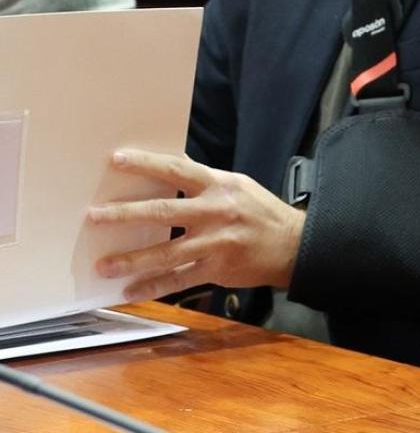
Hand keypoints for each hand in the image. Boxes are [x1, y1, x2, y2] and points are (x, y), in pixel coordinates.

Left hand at [87, 150, 303, 300]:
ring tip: (104, 265)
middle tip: (94, 216)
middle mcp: (216, 212)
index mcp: (219, 187)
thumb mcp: (237, 187)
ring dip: (132, 260)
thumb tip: (168, 171)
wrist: (294, 245)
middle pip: (163, 212)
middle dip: (125, 215)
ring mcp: (216, 243)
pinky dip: (153, 287)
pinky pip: (179, 280)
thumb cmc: (262, 213)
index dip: (146, 164)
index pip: (177, 170)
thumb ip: (204, 183)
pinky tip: (131, 291)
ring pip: (166, 253)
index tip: (117, 160)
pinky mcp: (217, 269)